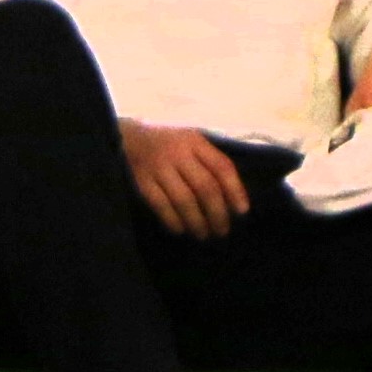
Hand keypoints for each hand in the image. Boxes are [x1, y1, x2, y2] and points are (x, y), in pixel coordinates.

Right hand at [121, 120, 247, 239]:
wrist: (129, 137)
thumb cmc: (168, 142)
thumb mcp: (191, 140)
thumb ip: (207, 160)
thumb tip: (229, 195)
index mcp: (196, 142)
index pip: (222, 167)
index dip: (235, 190)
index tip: (242, 211)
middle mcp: (180, 154)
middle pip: (205, 187)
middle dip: (217, 212)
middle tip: (222, 231)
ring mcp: (159, 168)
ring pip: (184, 199)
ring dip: (196, 221)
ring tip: (203, 234)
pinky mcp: (143, 182)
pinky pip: (160, 205)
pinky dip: (172, 220)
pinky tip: (180, 230)